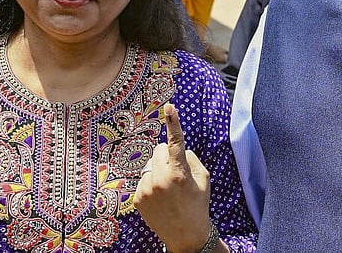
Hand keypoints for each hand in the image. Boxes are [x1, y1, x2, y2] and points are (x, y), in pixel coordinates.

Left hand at [134, 104, 213, 252]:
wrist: (186, 235)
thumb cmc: (198, 204)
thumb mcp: (203, 179)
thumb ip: (191, 158)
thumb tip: (177, 149)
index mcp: (179, 173)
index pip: (176, 142)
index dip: (173, 122)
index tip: (169, 106)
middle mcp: (160, 179)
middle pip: (159, 149)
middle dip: (167, 156)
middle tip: (177, 172)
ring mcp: (146, 189)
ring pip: (150, 164)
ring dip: (158, 169)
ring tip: (168, 189)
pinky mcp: (137, 197)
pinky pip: (143, 178)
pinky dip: (151, 182)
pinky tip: (160, 197)